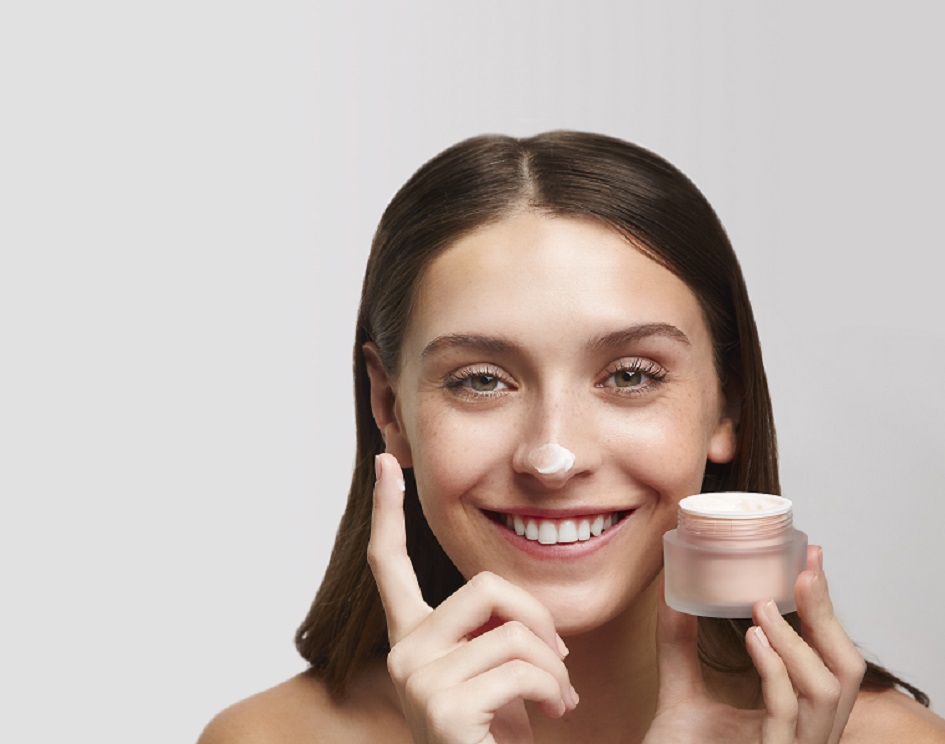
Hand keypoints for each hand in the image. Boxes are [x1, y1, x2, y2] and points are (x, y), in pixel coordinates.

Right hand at [367, 453, 577, 743]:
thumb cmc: (495, 740)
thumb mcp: (492, 679)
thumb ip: (492, 637)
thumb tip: (528, 616)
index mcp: (411, 640)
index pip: (388, 565)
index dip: (387, 512)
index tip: (386, 463)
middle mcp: (402, 654)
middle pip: (484, 585)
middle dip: (538, 617)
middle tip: (561, 663)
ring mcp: (417, 679)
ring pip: (512, 629)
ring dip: (555, 667)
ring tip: (560, 700)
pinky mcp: (444, 706)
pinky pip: (523, 667)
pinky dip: (555, 690)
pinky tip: (551, 717)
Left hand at [643, 546, 865, 742]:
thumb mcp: (678, 695)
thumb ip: (678, 648)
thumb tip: (674, 594)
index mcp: (792, 719)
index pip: (829, 660)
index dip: (826, 610)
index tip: (811, 557)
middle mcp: (803, 736)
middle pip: (848, 672)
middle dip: (829, 616)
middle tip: (804, 570)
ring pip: (830, 691)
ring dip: (798, 641)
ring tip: (761, 606)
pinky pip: (788, 713)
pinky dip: (774, 670)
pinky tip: (752, 638)